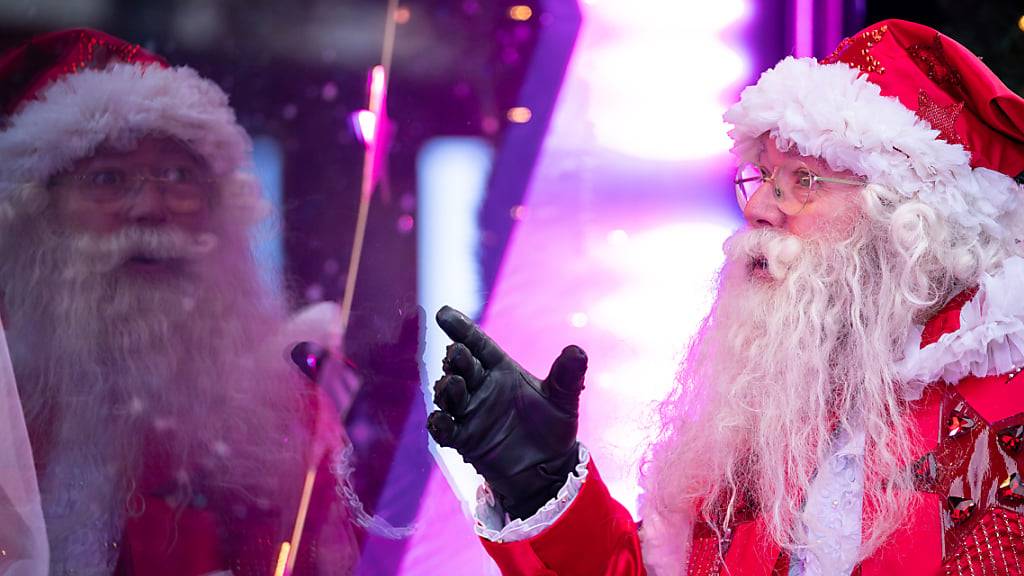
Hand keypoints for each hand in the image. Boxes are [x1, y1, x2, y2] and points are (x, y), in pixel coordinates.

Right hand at [427, 306, 586, 519]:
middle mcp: (481, 387)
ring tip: (454, 384)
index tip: (444, 313)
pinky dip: (439, 424)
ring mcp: (470, 412)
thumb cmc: (553, 427)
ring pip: (448, 393)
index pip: (477, 344)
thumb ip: (567, 376)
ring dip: (447, 387)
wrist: (548, 468)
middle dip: (456, 358)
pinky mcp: (464, 439)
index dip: (461, 328)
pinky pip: (444, 428)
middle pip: (461, 366)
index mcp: (502, 370)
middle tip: (457, 354)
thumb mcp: (563, 399)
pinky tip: (441, 420)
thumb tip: (577, 351)